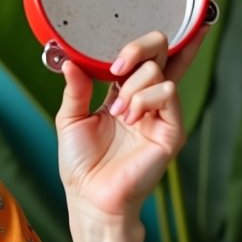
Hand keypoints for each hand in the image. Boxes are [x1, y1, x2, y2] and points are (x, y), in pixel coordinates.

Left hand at [55, 28, 207, 223]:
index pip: (141, 57)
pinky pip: (167, 94)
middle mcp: (146, 100)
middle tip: (117, 66)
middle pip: (160, 51)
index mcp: (123, 94)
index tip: (112, 52)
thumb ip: (75, 89)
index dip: (136, 44)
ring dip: (132, 87)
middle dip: (139, 47)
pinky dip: (144, 99)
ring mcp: (162, 114)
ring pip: (159, 72)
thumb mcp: (70, 119)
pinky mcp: (171, 130)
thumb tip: (70, 60)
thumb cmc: (81, 164)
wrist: (89, 197)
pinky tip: (130, 117)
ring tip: (118, 113)